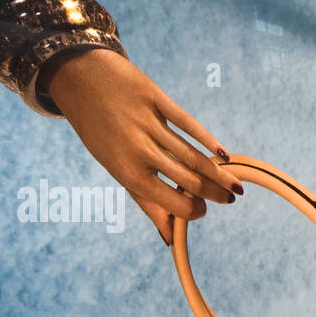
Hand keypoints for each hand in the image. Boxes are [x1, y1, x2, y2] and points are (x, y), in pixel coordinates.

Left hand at [41, 49, 243, 244]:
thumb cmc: (101, 132)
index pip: (174, 203)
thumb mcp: (117, 168)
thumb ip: (145, 201)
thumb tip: (169, 237)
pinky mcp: (155, 98)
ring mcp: (147, 123)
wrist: (79, 79)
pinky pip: (188, 123)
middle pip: (189, 179)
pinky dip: (209, 140)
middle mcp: (138, 149)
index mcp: (128, 173)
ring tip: (236, 185)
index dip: (194, 211)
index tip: (204, 210)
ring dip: (219, 174)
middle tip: (231, 199)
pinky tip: (225, 155)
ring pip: (193, 155)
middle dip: (215, 193)